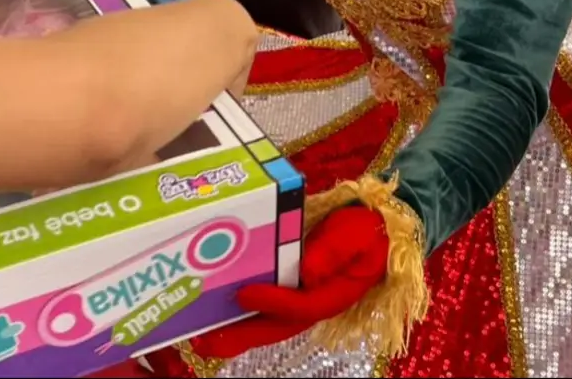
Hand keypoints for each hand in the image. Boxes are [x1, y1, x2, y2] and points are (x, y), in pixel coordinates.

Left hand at [190, 206, 389, 359]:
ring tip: (198, 336)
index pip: (302, 305)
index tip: (243, 293)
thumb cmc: (366, 230)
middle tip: (204, 343)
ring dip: (233, 331)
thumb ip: (335, 250)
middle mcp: (312, 303)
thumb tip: (308, 271)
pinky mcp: (287, 289)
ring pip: (264, 322)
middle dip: (240, 336)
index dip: (273, 302)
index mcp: (333, 294)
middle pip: (275, 326)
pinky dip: (237, 313)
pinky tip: (211, 312)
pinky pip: (260, 307)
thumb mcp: (358, 234)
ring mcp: (298, 298)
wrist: (373, 229)